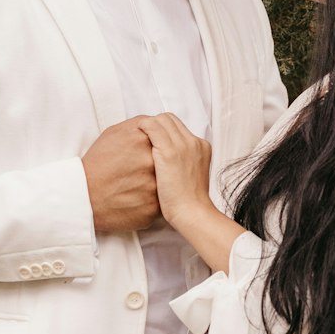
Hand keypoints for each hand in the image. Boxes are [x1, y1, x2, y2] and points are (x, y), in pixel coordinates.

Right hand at [81, 118, 160, 232]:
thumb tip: (155, 123)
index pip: (162, 140)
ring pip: (166, 182)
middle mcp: (151, 162)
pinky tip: (136, 197)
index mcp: (142, 141)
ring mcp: (154, 187)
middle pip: (166, 161)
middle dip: (156, 167)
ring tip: (136, 185)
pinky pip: (161, 202)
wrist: (83, 197)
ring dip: (156, 184)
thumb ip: (138, 124)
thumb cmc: (96, 165)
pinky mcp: (153, 208)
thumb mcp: (112, 134)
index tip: (143, 155)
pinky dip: (151, 200)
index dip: (153, 149)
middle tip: (138, 172)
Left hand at [135, 113, 211, 228]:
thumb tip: (171, 161)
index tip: (152, 139)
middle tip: (141, 136)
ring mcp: (182, 145)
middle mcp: (193, 142)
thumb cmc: (188, 202)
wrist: (192, 213)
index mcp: (201, 147)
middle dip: (155, 125)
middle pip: (170, 120)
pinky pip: (152, 127)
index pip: (178, 127)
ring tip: (135, 137)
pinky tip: (132, 138)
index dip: (163, 130)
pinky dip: (142, 128)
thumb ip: (183, 163)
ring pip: (161, 120)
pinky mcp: (169, 151)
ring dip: (147, 126)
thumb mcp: (191, 176)